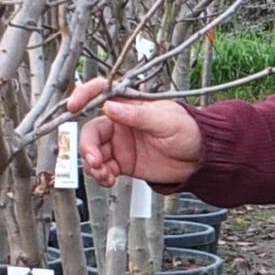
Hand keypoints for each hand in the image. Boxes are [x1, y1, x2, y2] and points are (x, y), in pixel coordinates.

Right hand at [67, 75, 202, 187]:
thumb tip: (110, 107)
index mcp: (129, 106)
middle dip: (88, 147)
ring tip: (105, 175)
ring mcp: (120, 144)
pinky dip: (101, 176)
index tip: (73, 107)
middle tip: (96, 162)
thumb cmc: (189, 131)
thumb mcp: (165, 120)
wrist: (201, 159)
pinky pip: (103, 169)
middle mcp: (120, 123)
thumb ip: (137, 116)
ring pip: (93, 152)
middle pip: (91, 131)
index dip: (83, 96)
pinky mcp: (123, 163)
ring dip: (93, 165)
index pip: (100, 94)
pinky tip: (109, 180)